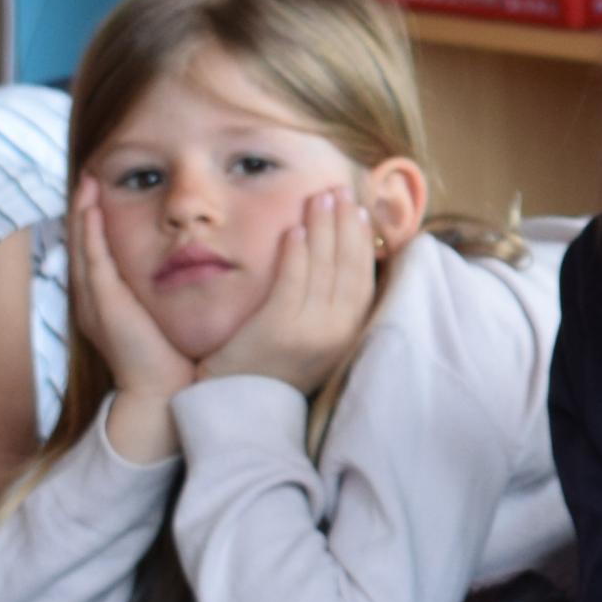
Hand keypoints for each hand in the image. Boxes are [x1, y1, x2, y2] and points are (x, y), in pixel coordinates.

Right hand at [65, 181, 198, 456]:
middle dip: (83, 210)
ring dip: (81, 213)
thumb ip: (172, 294)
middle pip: (82, 244)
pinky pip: (92, 260)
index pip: (96, 253)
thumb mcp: (169, 318)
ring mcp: (95, 302)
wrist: (164, 396)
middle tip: (90, 177)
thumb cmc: (173, 361)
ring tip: (88, 182)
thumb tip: (198, 267)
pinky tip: (91, 208)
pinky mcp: (105, 305)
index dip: (96, 223)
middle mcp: (94, 300)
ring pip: (81, 247)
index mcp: (108, 302)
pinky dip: (89, 233)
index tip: (105, 192)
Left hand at [200, 191, 380, 394]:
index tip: (358, 210)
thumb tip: (332, 264)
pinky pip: (292, 282)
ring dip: (324, 229)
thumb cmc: (268, 372)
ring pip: (324, 269)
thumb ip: (324, 310)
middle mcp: (336, 335)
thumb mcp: (309, 343)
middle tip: (339, 191)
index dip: (363, 242)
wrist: (237, 411)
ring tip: (319, 198)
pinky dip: (296, 252)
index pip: (364, 280)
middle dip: (346, 225)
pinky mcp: (278, 331)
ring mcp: (310, 334)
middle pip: (349, 268)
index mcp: (348, 337)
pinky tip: (293, 228)